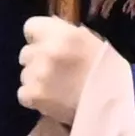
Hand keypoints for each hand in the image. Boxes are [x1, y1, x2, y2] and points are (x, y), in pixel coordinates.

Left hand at [15, 12, 120, 126]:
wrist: (112, 109)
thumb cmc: (107, 74)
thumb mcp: (90, 43)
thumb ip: (66, 34)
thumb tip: (48, 30)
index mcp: (64, 34)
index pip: (31, 26)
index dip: (38, 37)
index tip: (46, 46)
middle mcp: (47, 50)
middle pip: (26, 53)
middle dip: (37, 61)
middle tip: (55, 72)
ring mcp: (38, 73)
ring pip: (25, 74)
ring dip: (36, 80)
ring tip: (56, 89)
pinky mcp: (33, 95)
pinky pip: (23, 93)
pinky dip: (34, 98)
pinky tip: (50, 101)